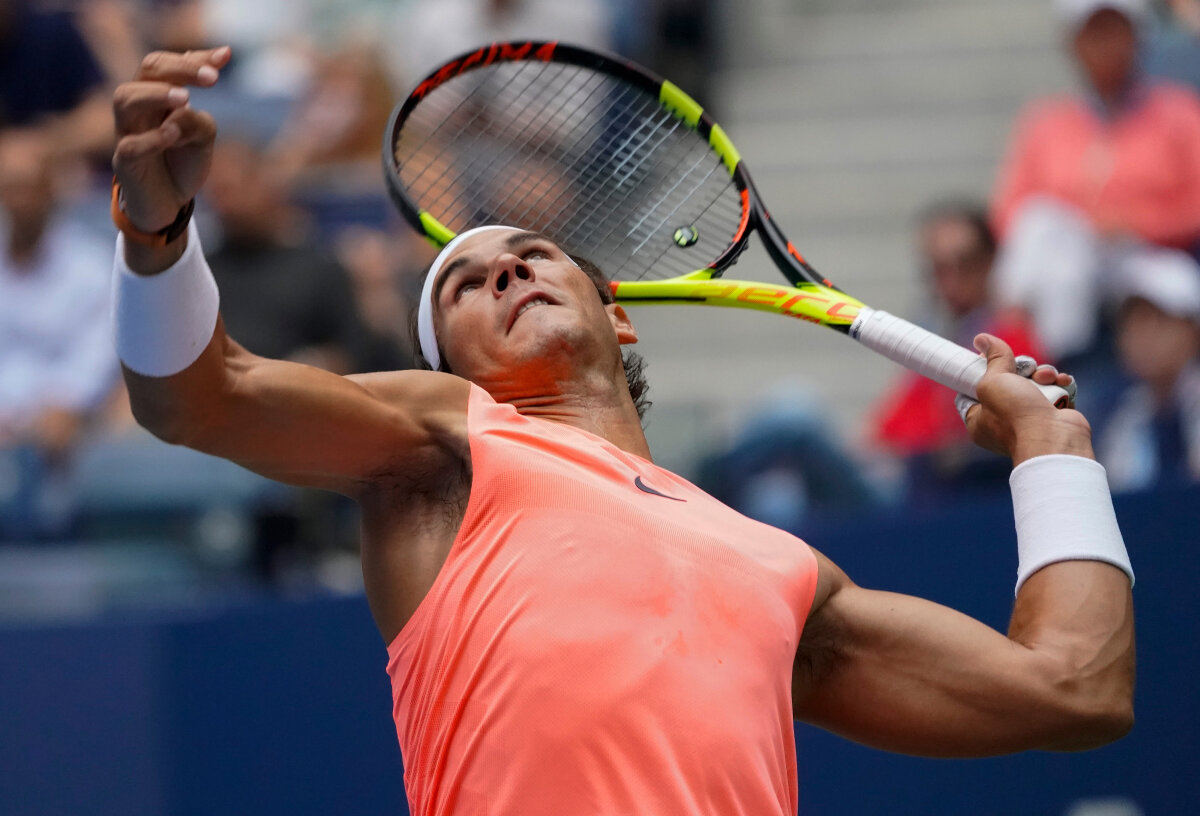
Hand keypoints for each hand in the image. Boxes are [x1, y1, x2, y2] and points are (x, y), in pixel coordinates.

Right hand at [112, 47, 230, 233]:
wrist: (169, 203)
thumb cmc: (182, 162)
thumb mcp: (202, 136)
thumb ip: (199, 119)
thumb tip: (185, 105)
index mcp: (158, 95)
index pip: (170, 65)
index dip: (196, 58)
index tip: (225, 57)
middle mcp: (139, 108)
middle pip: (148, 69)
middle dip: (181, 68)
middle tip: (212, 79)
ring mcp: (127, 132)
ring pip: (125, 97)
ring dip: (156, 94)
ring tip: (185, 99)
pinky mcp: (124, 162)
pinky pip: (129, 144)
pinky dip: (151, 138)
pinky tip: (172, 135)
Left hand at [960, 334, 1093, 464]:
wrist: (1055, 438)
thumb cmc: (1017, 415)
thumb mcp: (994, 380)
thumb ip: (993, 358)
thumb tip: (981, 339)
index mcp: (979, 419)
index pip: (973, 391)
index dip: (981, 371)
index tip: (986, 358)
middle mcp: (1002, 421)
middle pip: (1008, 381)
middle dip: (1020, 369)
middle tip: (1025, 369)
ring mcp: (1029, 419)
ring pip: (1034, 383)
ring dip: (1042, 374)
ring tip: (1046, 378)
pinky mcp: (1053, 415)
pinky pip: (1054, 391)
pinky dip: (1058, 384)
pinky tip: (1061, 382)